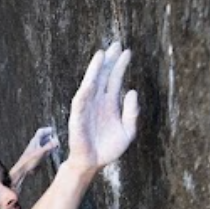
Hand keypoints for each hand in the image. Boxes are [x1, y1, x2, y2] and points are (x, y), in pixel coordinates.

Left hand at [10, 127, 59, 189]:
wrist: (22, 170)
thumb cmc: (29, 161)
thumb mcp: (40, 152)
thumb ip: (49, 146)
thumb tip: (56, 141)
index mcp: (34, 141)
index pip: (41, 132)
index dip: (47, 130)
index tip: (53, 130)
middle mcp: (35, 145)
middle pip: (42, 138)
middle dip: (49, 136)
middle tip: (55, 137)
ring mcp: (35, 151)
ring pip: (43, 144)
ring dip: (49, 143)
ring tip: (55, 143)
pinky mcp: (36, 157)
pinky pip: (43, 150)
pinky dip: (47, 149)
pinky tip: (50, 151)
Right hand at [66, 41, 138, 172]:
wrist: (92, 164)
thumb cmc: (108, 149)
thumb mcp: (128, 131)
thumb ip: (131, 112)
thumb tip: (131, 90)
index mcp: (109, 104)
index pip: (114, 80)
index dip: (120, 65)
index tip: (127, 51)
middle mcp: (97, 102)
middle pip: (102, 76)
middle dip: (109, 61)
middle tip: (116, 44)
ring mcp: (87, 108)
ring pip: (91, 84)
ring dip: (95, 70)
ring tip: (102, 54)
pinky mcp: (77, 117)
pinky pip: (81, 101)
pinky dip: (85, 90)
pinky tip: (91, 80)